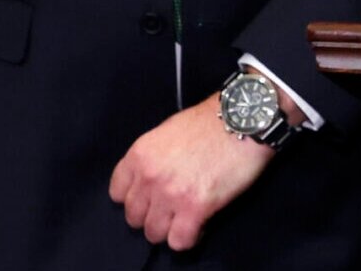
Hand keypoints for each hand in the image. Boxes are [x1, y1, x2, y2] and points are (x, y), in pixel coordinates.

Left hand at [109, 94, 272, 250]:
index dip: (136, 197)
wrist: (243, 120)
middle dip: (153, 215)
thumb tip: (152, 177)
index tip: (150, 197)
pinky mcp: (196, 208)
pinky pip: (180, 241)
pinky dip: (189, 237)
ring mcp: (171, 194)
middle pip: (134, 218)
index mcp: (139, 155)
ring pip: (154, 233)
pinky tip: (200, 224)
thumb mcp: (168, 131)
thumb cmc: (210, 121)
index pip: (117, 194)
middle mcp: (149, 177)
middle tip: (172, 208)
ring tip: (187, 217)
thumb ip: (153, 157)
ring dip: (170, 228)